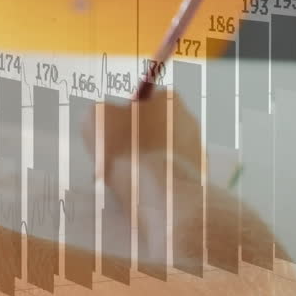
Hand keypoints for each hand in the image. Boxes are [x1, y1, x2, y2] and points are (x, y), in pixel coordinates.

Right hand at [83, 89, 204, 265]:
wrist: (162, 196)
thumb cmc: (127, 149)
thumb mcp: (96, 120)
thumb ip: (98, 113)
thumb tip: (102, 116)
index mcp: (168, 99)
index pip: (141, 101)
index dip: (121, 117)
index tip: (108, 136)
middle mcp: (189, 119)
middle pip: (152, 128)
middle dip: (133, 142)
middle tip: (111, 160)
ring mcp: (197, 150)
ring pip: (160, 154)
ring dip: (142, 164)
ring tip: (122, 182)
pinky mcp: (199, 178)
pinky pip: (169, 176)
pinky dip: (156, 183)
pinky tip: (139, 195)